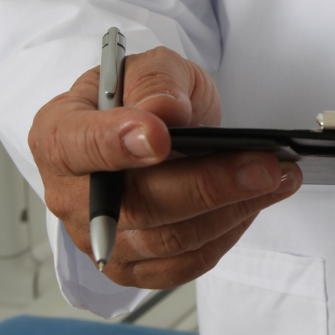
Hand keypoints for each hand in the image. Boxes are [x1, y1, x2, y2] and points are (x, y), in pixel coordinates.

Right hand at [28, 46, 301, 288]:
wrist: (154, 129)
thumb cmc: (143, 97)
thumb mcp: (151, 67)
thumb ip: (155, 81)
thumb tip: (163, 111)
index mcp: (57, 135)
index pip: (77, 146)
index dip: (116, 144)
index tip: (160, 137)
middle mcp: (70, 196)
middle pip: (135, 205)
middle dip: (206, 185)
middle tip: (263, 165)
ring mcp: (100, 239)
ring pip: (168, 239)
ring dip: (231, 210)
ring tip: (276, 177)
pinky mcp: (133, 267)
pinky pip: (183, 264)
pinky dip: (226, 234)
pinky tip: (254, 204)